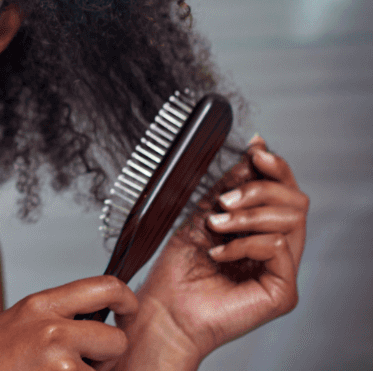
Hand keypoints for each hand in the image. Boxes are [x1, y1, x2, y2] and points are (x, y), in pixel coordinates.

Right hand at [0, 276, 137, 369]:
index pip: (104, 286)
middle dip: (107, 357)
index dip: (125, 299)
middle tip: (83, 364)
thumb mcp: (15, 324)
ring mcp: (58, 361)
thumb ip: (51, 317)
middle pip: (115, 338)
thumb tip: (91, 317)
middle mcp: (51, 329)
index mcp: (39, 305)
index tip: (128, 310)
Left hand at [123, 137, 308, 364]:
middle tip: (224, 201)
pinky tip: (219, 253)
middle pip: (296, 201)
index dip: (275, 167)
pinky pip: (277, 248)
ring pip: (290, 221)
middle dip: (259, 190)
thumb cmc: (178, 271)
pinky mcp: (283, 292)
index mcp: (261, 230)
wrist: (165, 310)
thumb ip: (230, 188)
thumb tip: (253, 154)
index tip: (256, 150)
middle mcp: (277, 250)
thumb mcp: (202, 215)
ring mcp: (283, 271)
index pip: (285, 192)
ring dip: (247, 216)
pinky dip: (245, 243)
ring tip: (216, 226)